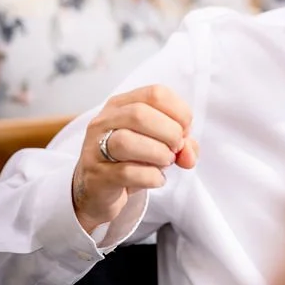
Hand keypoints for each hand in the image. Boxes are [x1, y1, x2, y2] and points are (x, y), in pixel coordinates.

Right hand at [72, 85, 197, 232]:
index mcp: (122, 105)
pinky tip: (156, 179)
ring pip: (126, 142)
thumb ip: (182, 144)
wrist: (98, 190)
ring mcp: (95, 148)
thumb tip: (190, 153)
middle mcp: (104, 121)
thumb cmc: (132, 160)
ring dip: (158, 153)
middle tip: (176, 149)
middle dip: (169, 133)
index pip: (156, 93)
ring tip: (166, 162)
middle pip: (140, 114)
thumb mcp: (159, 145)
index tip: (185, 131)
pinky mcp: (96, 175)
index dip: (179, 112)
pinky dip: (151, 176)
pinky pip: (126, 173)